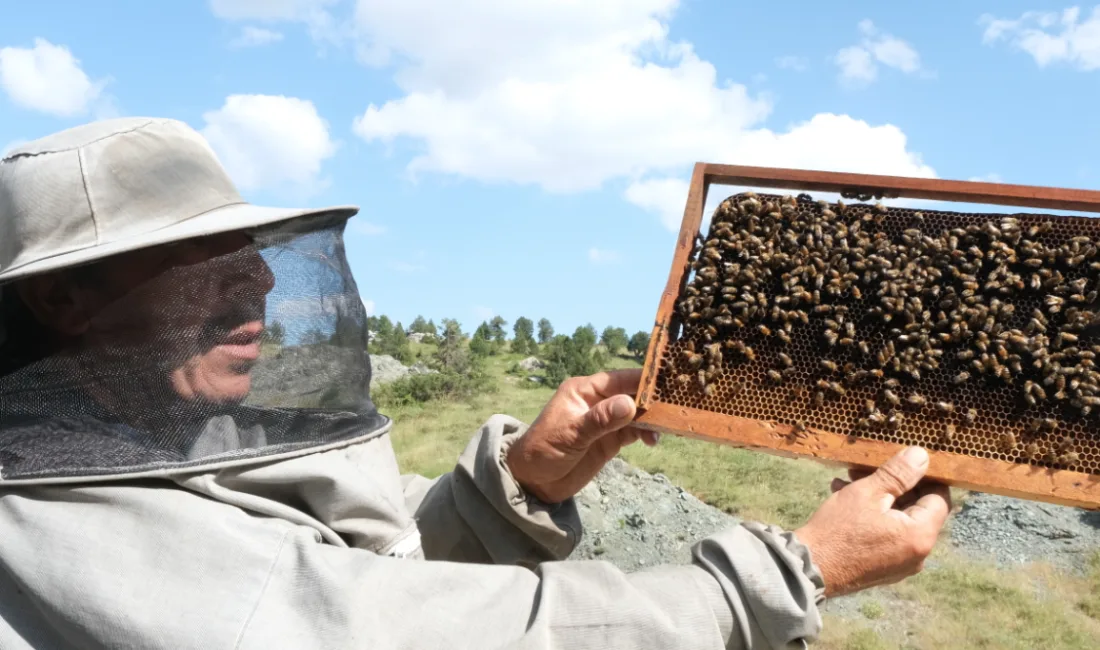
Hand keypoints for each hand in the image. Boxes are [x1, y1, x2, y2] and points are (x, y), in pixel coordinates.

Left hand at [505, 368, 659, 503]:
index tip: (667, 382)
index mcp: (584, 390)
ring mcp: (606, 421)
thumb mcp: (570, 434)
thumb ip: (600, 420)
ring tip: (667, 428)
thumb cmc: (542, 451)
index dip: (642, 379)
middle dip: (652, 400)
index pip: (618, 379)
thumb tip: (630, 404)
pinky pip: (634, 431)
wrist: (533, 481)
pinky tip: (654, 441)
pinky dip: (647, 434)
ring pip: (637, 414)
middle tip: (676, 407)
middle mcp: (598, 401)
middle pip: (632, 394)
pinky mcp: (611, 440)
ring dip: (652, 419)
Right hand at [794, 446, 950, 597]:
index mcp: (920, 535)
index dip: (923, 476)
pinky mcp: (885, 569)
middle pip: (917, 509)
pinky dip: (874, 518)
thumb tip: (922, 456)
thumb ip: (898, 474)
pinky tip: (846, 502)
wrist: (810, 569)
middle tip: (864, 469)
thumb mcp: (867, 493)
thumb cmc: (838, 529)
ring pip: (899, 521)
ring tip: (848, 482)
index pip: (940, 498)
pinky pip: (888, 536)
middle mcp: (918, 554)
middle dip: (893, 485)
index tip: (901, 462)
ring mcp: (902, 564)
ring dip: (879, 499)